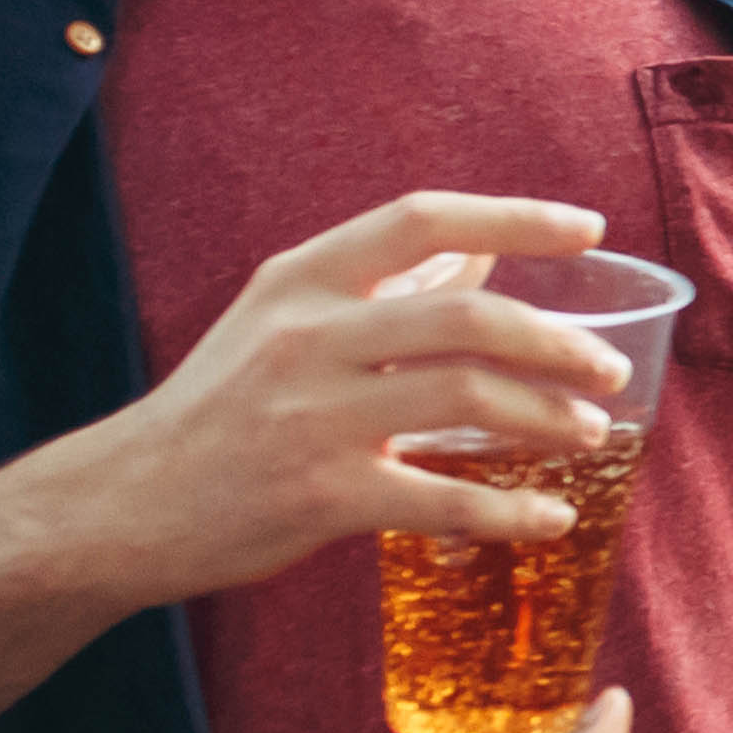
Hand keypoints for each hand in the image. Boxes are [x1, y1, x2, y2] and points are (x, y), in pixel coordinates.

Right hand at [65, 192, 640, 598]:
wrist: (122, 503)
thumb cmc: (220, 406)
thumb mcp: (283, 319)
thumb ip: (383, 285)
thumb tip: (487, 248)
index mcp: (301, 280)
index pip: (421, 219)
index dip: (516, 216)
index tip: (589, 227)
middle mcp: (308, 336)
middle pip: (467, 315)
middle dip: (558, 341)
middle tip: (610, 368)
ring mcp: (314, 416)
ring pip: (467, 397)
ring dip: (548, 416)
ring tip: (591, 433)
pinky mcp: (321, 496)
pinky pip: (443, 499)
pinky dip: (510, 511)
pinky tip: (551, 516)